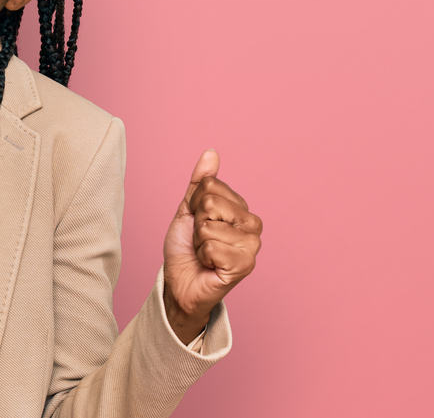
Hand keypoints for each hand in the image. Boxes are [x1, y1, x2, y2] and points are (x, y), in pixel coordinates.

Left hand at [162, 149, 261, 342]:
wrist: (180, 282)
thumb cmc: (186, 247)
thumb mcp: (189, 210)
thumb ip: (200, 182)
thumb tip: (211, 152)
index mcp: (242, 208)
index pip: (211, 185)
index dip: (195, 205)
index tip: (198, 222)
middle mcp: (253, 225)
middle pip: (211, 203)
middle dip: (197, 223)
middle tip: (201, 240)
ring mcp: (252, 246)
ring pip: (209, 226)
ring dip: (199, 242)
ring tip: (205, 254)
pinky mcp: (245, 266)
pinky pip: (212, 247)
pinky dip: (203, 257)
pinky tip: (210, 265)